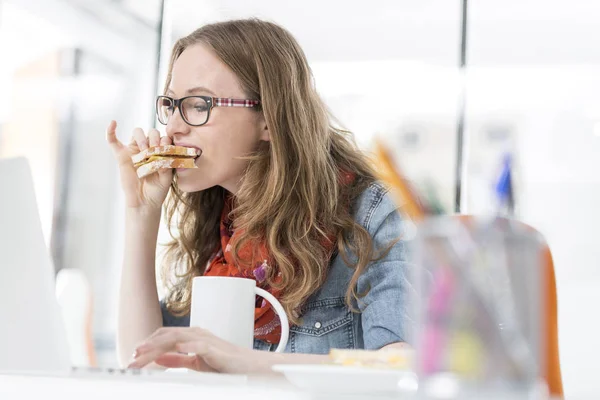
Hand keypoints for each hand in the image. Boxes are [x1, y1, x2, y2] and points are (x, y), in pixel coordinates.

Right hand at [106, 120, 172, 210]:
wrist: (145, 201)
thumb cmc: (157, 189)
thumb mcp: (166, 178)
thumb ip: (166, 166)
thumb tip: (163, 155)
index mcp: (160, 151)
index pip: (164, 137)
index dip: (165, 141)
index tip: (165, 150)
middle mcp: (148, 148)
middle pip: (151, 131)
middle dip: (154, 138)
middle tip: (154, 151)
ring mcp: (135, 150)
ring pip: (137, 132)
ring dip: (142, 138)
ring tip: (145, 151)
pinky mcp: (122, 156)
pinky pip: (113, 141)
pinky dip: (110, 131)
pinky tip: (113, 123)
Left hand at [127, 327, 272, 373]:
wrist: (248, 366)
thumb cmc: (224, 363)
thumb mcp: (195, 362)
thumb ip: (177, 359)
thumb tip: (158, 358)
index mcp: (191, 337)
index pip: (164, 337)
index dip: (148, 345)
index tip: (133, 357)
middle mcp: (196, 335)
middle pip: (166, 336)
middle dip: (147, 347)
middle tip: (132, 358)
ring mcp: (206, 340)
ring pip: (177, 338)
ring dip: (159, 345)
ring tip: (145, 353)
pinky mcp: (216, 350)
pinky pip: (200, 345)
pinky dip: (187, 345)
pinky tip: (177, 348)